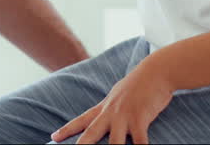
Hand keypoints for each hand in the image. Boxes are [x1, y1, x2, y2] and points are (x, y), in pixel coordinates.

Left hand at [51, 59, 174, 144]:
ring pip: (114, 142)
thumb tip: (104, 114)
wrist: (156, 71)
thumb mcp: (119, 94)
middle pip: (91, 133)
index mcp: (105, 106)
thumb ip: (110, 106)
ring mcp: (124, 116)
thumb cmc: (140, 83)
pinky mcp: (140, 118)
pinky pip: (139, 141)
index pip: (82, 120)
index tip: (53, 137)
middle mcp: (111, 112)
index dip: (67, 129)